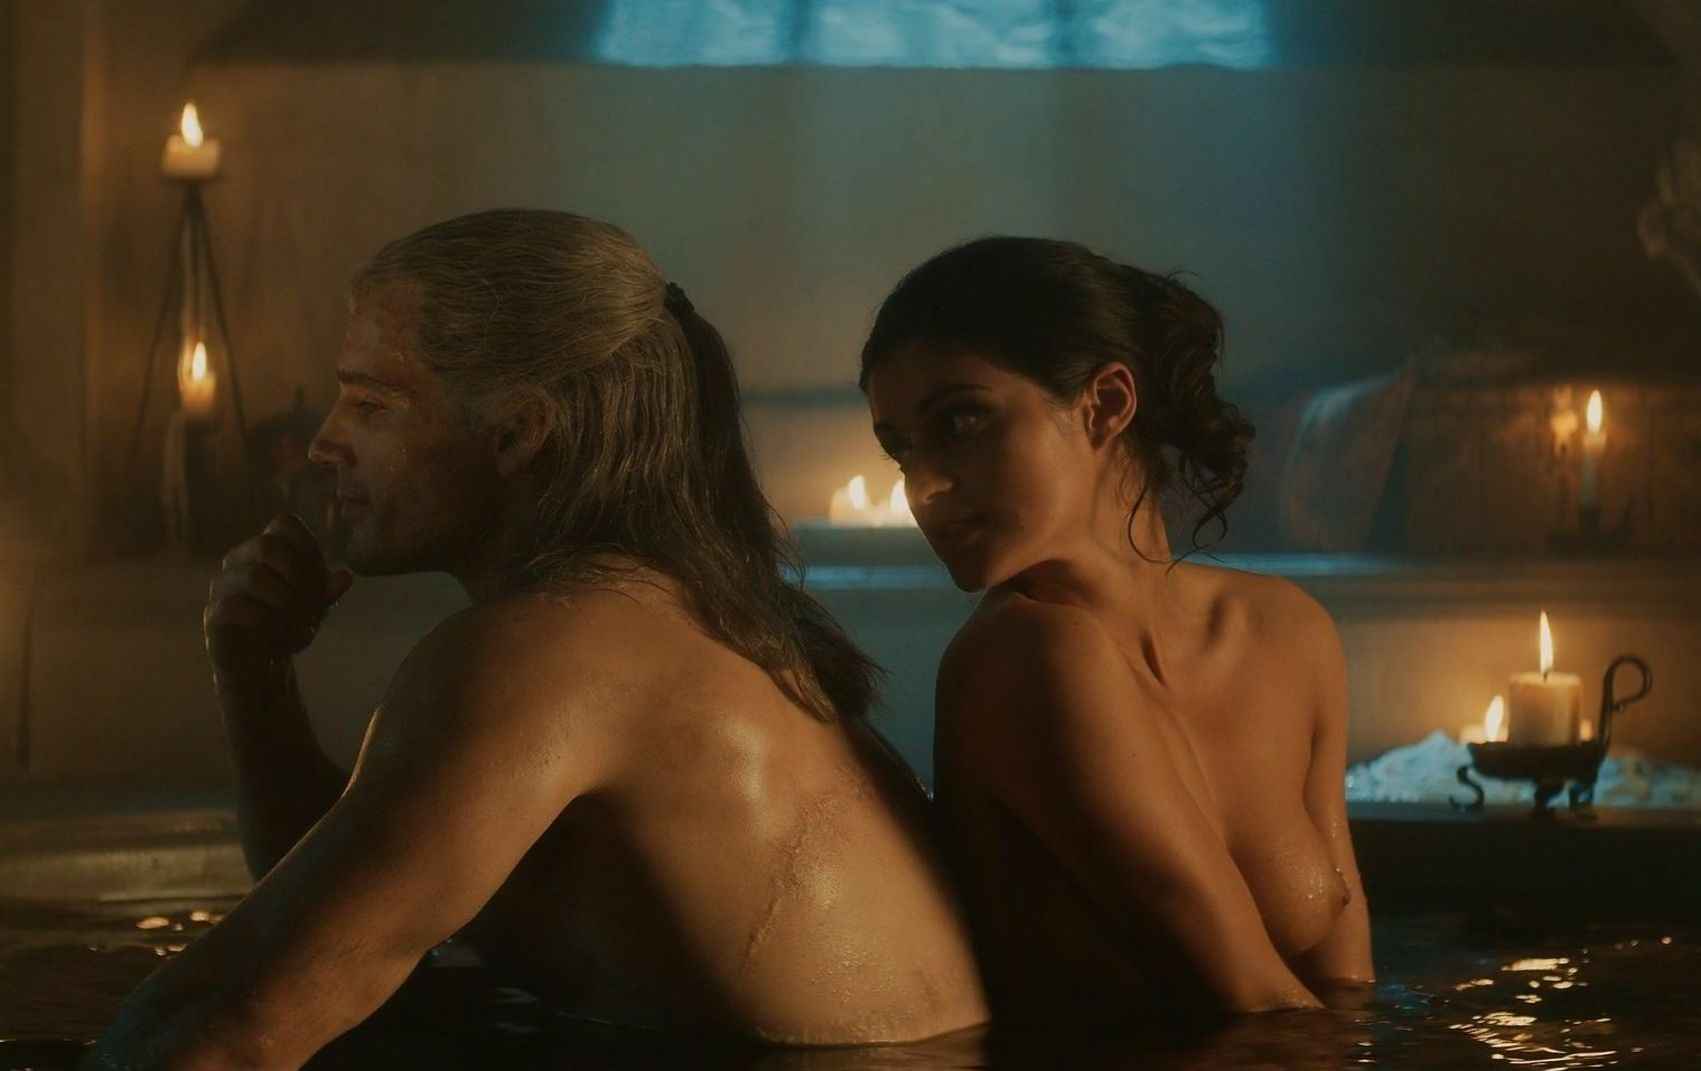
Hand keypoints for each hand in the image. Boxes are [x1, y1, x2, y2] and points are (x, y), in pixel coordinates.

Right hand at [205, 513, 352, 691]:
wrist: (259, 664)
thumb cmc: (286, 624)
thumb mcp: (315, 608)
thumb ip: (328, 591)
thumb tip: (345, 577)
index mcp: (265, 549)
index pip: (284, 523)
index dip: (309, 547)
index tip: (320, 580)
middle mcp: (239, 560)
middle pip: (267, 545)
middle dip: (297, 576)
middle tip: (309, 605)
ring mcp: (223, 586)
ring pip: (254, 576)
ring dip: (285, 604)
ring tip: (298, 628)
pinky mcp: (213, 614)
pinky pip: (235, 606)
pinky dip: (265, 622)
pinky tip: (277, 638)